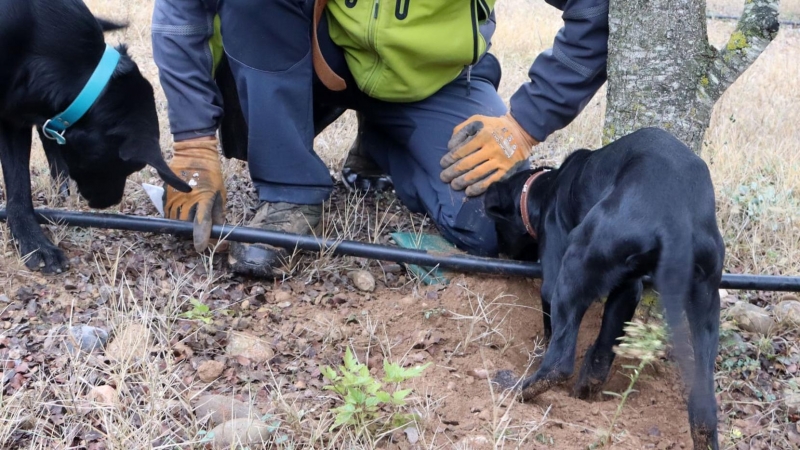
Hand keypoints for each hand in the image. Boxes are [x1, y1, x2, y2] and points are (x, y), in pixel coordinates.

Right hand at [163, 137, 225, 251]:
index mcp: (204, 200)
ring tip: (190, 223)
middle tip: (199, 234)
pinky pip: (168, 213)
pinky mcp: (165, 195)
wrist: (193, 154)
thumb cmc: (212, 175)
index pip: (201, 225)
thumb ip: (218, 215)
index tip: (201, 247)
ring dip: (182, 227)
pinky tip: (182, 213)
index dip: (201, 239)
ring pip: (174, 222)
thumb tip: (218, 233)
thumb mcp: (220, 194)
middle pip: (185, 228)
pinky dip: (175, 217)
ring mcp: (173, 198)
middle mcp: (186, 201)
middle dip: (192, 235)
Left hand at [440, 112, 538, 196]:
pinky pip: (490, 182)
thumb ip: (462, 130)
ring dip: (463, 182)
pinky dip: (478, 188)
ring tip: (454, 185)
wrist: (522, 131)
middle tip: (444, 178)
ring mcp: (500, 161)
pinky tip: (469, 191)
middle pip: (467, 164)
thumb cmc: (494, 126)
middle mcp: (491, 149)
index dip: (449, 159)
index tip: (443, 164)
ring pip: (477, 174)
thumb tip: (450, 146)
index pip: (461, 150)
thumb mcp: (478, 121)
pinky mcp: (507, 170)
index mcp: (482, 136)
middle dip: (452, 172)